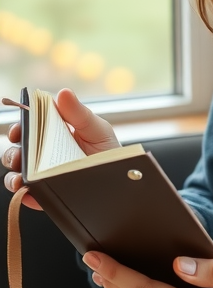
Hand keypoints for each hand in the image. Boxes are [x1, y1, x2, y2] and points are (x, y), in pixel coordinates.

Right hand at [2, 88, 119, 209]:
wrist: (122, 180)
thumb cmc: (109, 151)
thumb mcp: (98, 129)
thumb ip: (79, 113)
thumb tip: (63, 92)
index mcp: (54, 133)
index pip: (29, 127)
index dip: (20, 127)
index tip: (19, 129)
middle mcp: (46, 153)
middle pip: (19, 151)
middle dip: (14, 152)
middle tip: (20, 156)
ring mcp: (45, 175)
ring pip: (19, 173)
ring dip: (14, 175)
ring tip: (20, 178)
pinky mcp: (47, 194)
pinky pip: (30, 195)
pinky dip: (24, 195)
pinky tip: (28, 192)